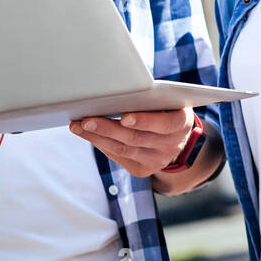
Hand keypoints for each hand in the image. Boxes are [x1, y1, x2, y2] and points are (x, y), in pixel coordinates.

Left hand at [70, 107, 194, 176]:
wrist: (176, 138)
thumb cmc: (166, 109)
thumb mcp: (167, 101)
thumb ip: (151, 98)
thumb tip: (117, 90)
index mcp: (181, 124)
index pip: (164, 124)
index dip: (144, 121)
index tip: (125, 117)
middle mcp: (172, 145)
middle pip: (136, 138)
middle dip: (108, 129)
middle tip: (86, 120)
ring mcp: (157, 160)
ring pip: (123, 149)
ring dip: (97, 137)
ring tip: (78, 126)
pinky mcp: (142, 169)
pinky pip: (118, 156)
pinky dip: (101, 144)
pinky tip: (88, 134)